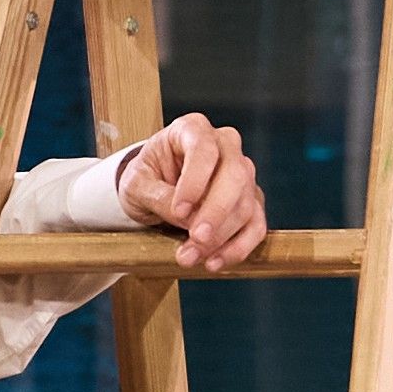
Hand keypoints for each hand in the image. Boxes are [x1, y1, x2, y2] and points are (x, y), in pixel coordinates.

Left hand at [114, 112, 268, 271]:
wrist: (155, 190)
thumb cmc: (146, 178)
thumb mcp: (137, 184)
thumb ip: (158, 196)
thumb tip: (186, 216)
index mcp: (193, 129)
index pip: (204, 149)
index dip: (195, 181)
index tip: (179, 211)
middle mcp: (225, 145)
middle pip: (235, 175)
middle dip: (216, 213)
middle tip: (196, 239)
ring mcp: (242, 173)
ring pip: (245, 204)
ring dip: (220, 237)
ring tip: (191, 257)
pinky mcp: (250, 201)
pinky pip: (255, 225)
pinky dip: (238, 247)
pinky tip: (215, 262)